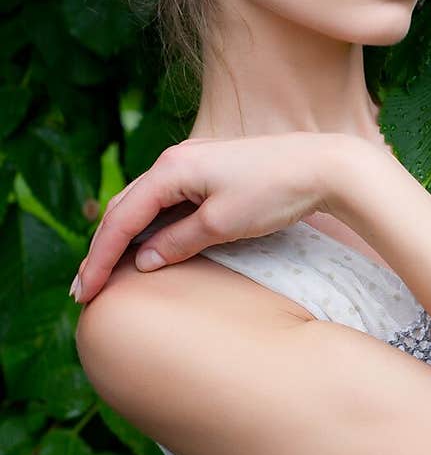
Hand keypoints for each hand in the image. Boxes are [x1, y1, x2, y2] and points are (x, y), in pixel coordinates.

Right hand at [70, 132, 345, 304]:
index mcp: (171, 170)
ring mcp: (192, 162)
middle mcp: (175, 160)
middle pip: (124, 208)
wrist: (323, 165)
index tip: (85, 293)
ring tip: (104, 272)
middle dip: (101, 250)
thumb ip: (178, 243)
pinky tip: (143, 246)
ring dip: (122, 237)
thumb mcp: (222, 224)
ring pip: (143, 203)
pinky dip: (148, 225)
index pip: (121, 220)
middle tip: (83, 290)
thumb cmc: (275, 192)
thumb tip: (143, 261)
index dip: (99, 259)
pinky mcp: (209, 169)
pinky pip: (165, 199)